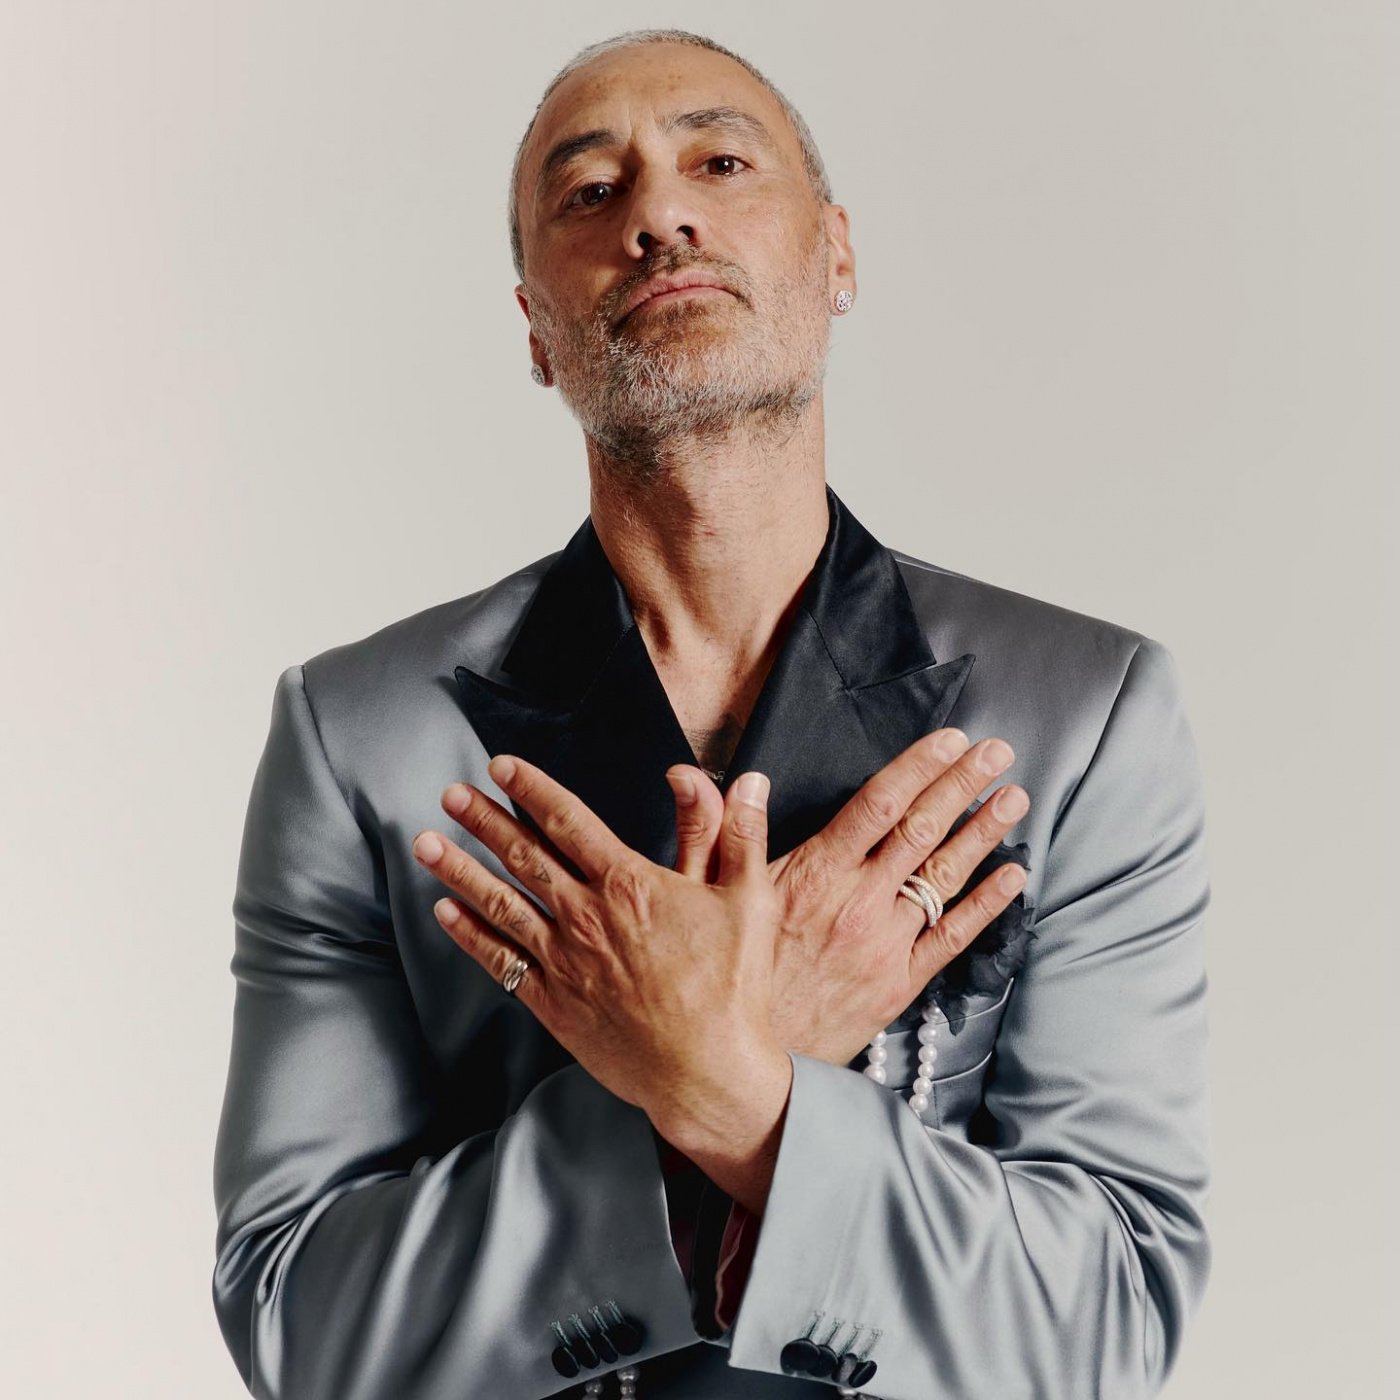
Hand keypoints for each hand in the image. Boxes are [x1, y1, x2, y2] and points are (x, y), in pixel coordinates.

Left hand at [411, 754, 786, 1135]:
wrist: (707, 1073)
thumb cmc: (733, 988)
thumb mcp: (751, 902)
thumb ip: (742, 835)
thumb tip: (751, 779)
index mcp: (629, 884)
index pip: (569, 821)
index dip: (531, 789)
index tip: (500, 766)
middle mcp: (587, 916)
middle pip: (523, 856)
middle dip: (482, 820)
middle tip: (450, 793)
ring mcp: (565, 961)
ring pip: (500, 903)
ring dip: (460, 869)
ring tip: (426, 842)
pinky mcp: (554, 1004)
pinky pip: (501, 961)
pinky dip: (470, 934)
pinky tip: (445, 911)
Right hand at [663, 728, 1030, 1068]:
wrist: (744, 1067)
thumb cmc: (725, 979)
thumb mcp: (705, 899)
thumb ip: (714, 832)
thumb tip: (716, 778)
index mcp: (813, 874)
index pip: (877, 805)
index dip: (918, 767)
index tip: (951, 739)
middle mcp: (857, 902)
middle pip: (921, 829)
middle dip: (963, 785)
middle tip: (998, 751)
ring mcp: (884, 944)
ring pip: (944, 877)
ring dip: (983, 833)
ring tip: (1014, 797)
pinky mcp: (899, 984)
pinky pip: (953, 937)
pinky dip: (987, 905)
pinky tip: (1012, 876)